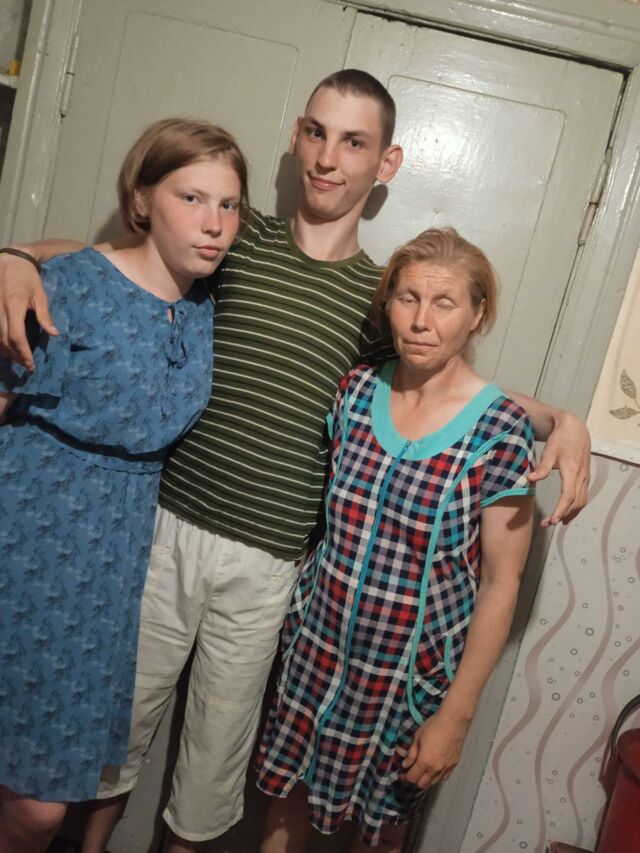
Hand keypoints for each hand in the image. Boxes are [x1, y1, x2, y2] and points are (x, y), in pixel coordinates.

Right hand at [0, 253, 56, 369]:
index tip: (31, 364)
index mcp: (14, 306)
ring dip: (6, 351)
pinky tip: (7, 347)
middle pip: (4, 341)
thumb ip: (44, 315)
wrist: (9, 260)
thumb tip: (54, 334)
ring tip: (19, 359)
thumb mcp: (40, 294)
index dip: (23, 353)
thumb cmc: (27, 277)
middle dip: (16, 356)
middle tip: (27, 365)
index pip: (16, 336)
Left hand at [400, 712, 468, 787]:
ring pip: (433, 783)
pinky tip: (433, 770)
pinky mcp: (453, 765)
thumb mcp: (417, 738)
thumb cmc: (434, 727)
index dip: (404, 778)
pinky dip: (436, 777)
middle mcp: (435, 769)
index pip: (411, 778)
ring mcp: (446, 768)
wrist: (453, 722)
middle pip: (422, 784)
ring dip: (425, 780)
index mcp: (424, 762)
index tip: (401, 774)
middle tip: (409, 774)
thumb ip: (411, 754)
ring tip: (421, 772)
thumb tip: (405, 764)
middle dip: (413, 781)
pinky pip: (443, 777)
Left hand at [528, 411, 589, 525]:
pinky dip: (576, 507)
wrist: (576, 429)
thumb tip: (530, 479)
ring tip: (556, 522)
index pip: (568, 496)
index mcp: (572, 471)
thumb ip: (542, 467)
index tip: (553, 520)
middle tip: (547, 523)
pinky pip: (583, 496)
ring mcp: (585, 478)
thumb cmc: (561, 439)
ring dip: (570, 514)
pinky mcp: (585, 478)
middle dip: (563, 515)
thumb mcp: (549, 451)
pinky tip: (567, 512)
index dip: (561, 509)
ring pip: (581, 501)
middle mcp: (581, 477)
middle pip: (576, 502)